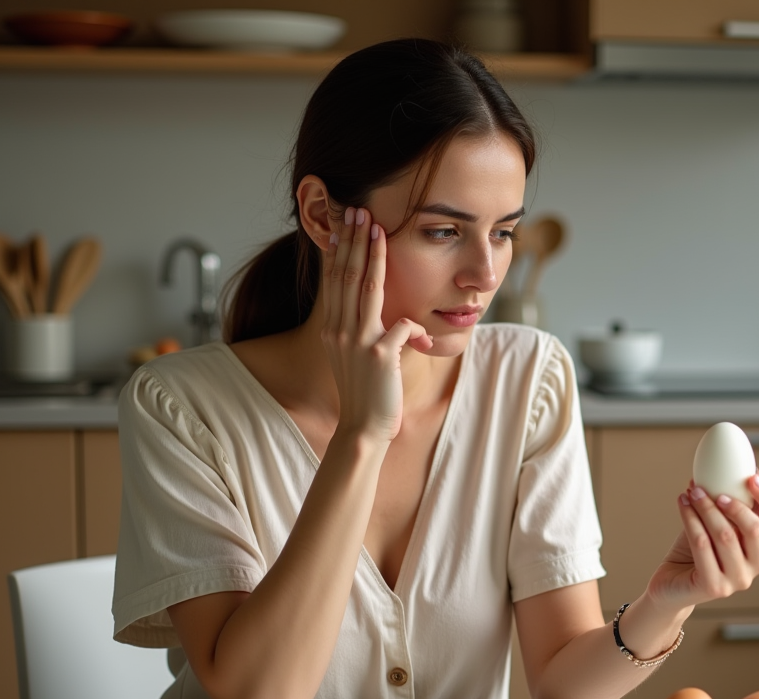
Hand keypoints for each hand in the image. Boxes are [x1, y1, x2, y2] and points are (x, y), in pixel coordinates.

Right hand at [320, 207, 432, 440]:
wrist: (363, 428)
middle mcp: (340, 330)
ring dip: (373, 256)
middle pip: (347, 275)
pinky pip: (403, 327)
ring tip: (377, 229)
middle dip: (353, 240)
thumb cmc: (367, 391)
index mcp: (333, 327)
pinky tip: (424, 340)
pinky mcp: (379, 356)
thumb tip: (373, 305)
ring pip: (368, 289)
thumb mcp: (355, 353)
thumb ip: (361, 327)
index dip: (340, 248)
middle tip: (357, 210)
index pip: (335, 279)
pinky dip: (417, 329)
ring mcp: (357, 341)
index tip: (344, 223)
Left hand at [645, 475, 758, 613]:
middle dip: (734, 504)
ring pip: (725, 536)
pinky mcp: (714, 587)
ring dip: (705, 508)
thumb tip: (727, 466)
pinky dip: (691, 520)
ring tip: (691, 491)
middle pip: (755, 529)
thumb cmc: (696, 550)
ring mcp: (737, 580)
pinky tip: (682, 504)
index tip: (751, 476)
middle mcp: (756, 565)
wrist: (672, 585)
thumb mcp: (715, 523)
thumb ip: (726, 502)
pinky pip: (702, 545)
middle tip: (712, 489)